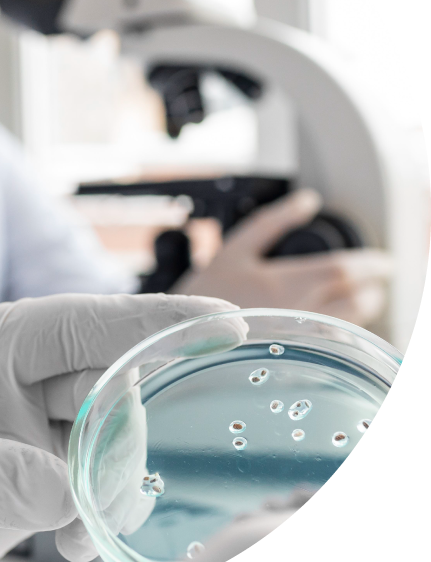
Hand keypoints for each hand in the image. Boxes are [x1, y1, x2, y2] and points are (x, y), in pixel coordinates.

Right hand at [173, 189, 392, 325]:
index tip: (381, 261)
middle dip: (372, 286)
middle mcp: (301, 315)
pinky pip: (334, 347)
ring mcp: (300, 342)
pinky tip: (337, 328)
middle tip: (374, 279)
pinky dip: (346, 333)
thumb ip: (271, 222)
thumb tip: (306, 200)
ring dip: (363, 309)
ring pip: (350, 325)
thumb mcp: (232, 250)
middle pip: (357, 299)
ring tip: (359, 299)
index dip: (372, 263)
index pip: (347, 269)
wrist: (181, 341)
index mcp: (287, 283)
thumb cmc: (202, 300)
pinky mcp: (294, 360)